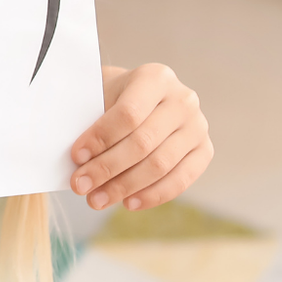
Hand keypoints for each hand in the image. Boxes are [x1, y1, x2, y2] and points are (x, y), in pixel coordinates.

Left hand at [69, 63, 212, 210]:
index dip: (101, 138)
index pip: (128, 114)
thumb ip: (89, 119)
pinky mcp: (205, 150)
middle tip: (81, 186)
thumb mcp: (100, 94)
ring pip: (160, 165)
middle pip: (143, 143)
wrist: (142, 98)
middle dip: (107, 168)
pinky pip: (181, 180)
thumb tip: (77, 160)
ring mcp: (198, 126)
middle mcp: (183, 100)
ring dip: (125, 187)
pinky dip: (152, 195)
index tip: (76, 157)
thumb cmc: (113, 97)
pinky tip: (128, 203)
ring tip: (97, 200)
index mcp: (156, 78)